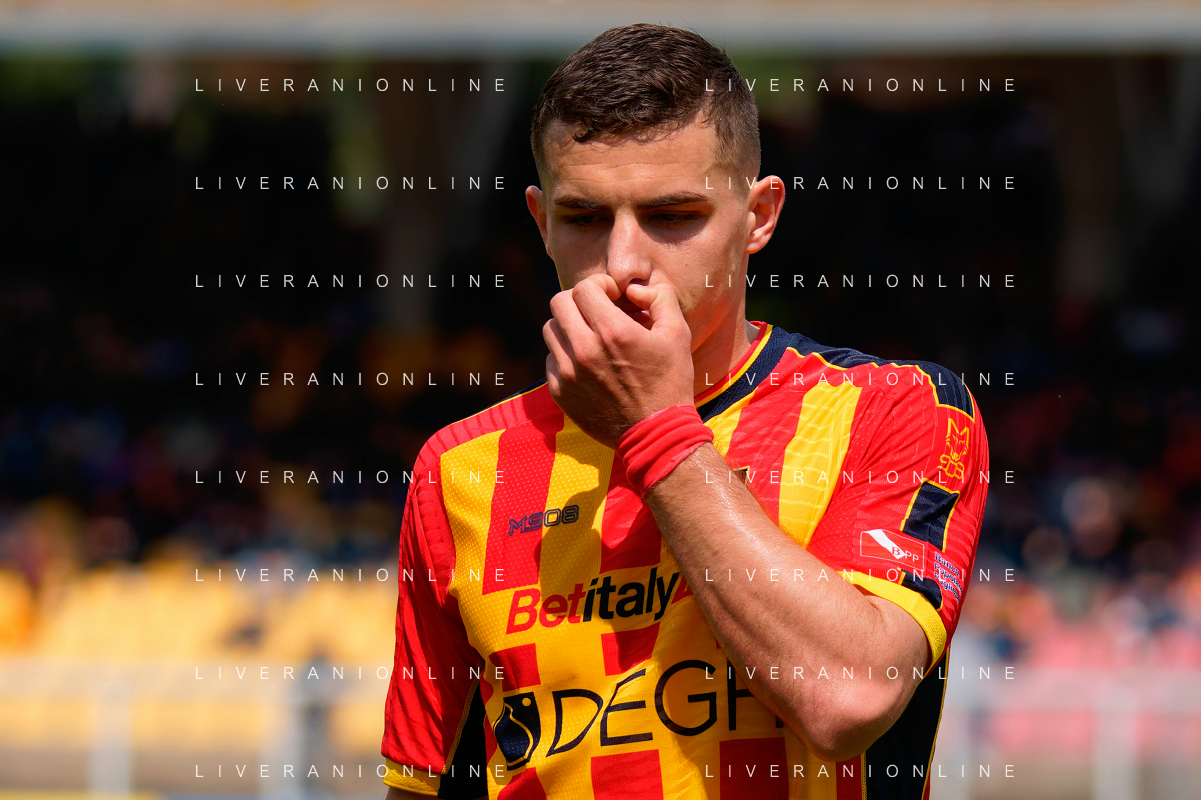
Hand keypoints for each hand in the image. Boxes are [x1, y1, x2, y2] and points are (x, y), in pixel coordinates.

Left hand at [543, 274, 693, 447]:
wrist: (656, 434)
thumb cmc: (670, 382)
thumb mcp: (678, 334)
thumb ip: (659, 298)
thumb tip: (634, 288)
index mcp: (612, 331)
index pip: (584, 288)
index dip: (599, 285)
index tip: (611, 296)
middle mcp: (584, 350)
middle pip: (559, 303)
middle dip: (578, 300)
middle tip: (596, 311)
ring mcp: (568, 373)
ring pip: (551, 330)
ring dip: (569, 326)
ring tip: (590, 336)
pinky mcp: (561, 393)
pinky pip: (550, 360)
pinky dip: (564, 355)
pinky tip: (586, 363)